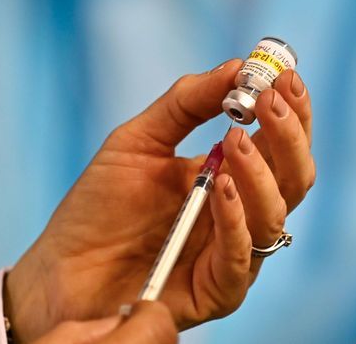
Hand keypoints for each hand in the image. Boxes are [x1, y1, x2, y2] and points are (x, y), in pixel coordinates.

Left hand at [6, 62, 314, 341]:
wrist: (62, 266)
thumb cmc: (100, 204)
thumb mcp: (139, 139)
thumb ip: (186, 104)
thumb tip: (236, 66)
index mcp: (229, 175)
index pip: (279, 143)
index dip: (290, 110)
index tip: (283, 73)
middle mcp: (240, 214)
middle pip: (292, 177)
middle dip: (287, 136)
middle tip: (269, 100)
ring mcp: (231, 253)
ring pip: (274, 217)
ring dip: (260, 173)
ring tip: (233, 139)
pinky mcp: (214, 290)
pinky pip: (240, 259)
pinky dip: (235, 220)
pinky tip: (220, 188)